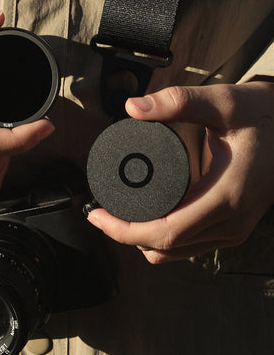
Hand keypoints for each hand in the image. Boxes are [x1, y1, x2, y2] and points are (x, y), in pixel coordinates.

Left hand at [87, 81, 273, 262]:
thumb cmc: (263, 117)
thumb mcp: (224, 101)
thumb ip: (179, 101)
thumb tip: (134, 108)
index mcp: (227, 196)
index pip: (167, 232)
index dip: (125, 230)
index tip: (97, 215)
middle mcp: (232, 222)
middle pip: (166, 248)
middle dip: (125, 235)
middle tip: (99, 212)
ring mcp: (234, 230)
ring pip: (176, 253)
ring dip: (142, 240)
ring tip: (116, 216)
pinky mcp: (233, 228)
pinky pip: (190, 247)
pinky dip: (162, 240)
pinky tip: (145, 221)